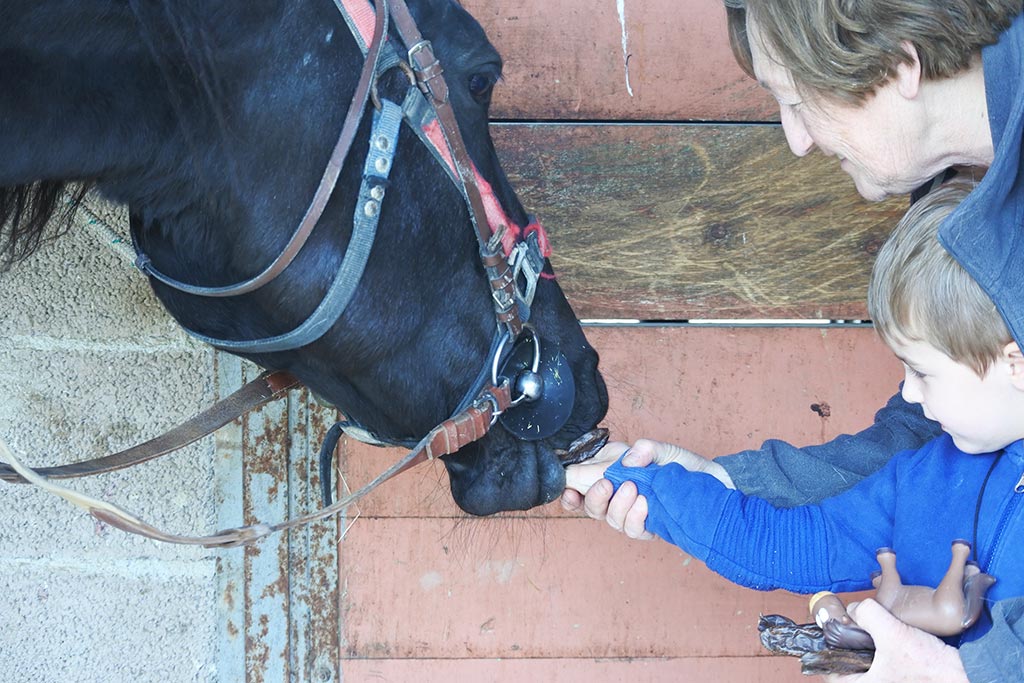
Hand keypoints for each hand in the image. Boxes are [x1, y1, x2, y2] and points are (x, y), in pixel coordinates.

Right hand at [560, 438, 734, 539]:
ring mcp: (632, 512)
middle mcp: (618, 494)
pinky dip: (634, 518)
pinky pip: (632, 530)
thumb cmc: (683, 465)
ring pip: (609, 519)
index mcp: (612, 472)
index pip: (580, 483)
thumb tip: (627, 462)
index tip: (568, 488)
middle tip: (606, 484)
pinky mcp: (648, 526)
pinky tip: (645, 505)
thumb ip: (645, 450)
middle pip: (589, 506)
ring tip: (634, 489)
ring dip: (617, 506)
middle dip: (592, 497)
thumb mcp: (663, 450)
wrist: (714, 483)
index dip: (569, 488)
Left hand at [822, 599, 968, 682]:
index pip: (831, 672)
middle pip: (848, 666)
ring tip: (872, 629)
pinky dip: (882, 650)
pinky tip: (889, 635)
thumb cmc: (931, 667)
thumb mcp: (892, 633)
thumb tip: (854, 609)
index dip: (828, 649)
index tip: (830, 631)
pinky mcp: (902, 680)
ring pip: (866, 664)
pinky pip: (883, 665)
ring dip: (867, 645)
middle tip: (852, 625)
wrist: (966, 676)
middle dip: (849, 644)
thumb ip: (867, 615)